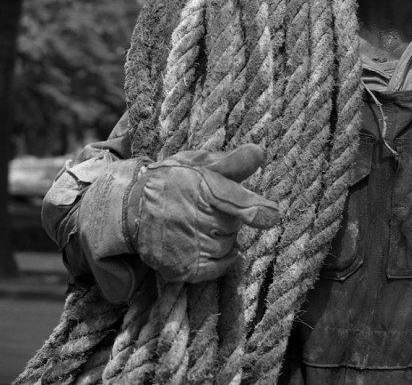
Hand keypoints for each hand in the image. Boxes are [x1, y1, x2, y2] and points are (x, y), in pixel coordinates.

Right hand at [126, 144, 278, 282]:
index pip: (234, 201)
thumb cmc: (173, 180)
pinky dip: (221, 258)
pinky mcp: (184, 269)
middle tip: (209, 207)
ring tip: (202, 223)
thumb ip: (232, 162)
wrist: (132, 209)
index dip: (254, 209)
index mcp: (201, 188)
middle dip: (229, 216)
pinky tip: (209, 242)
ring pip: (229, 245)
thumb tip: (260, 152)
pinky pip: (218, 267)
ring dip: (224, 236)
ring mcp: (189, 246)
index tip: (271, 215)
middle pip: (235, 225)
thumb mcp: (198, 162)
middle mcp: (195, 219)